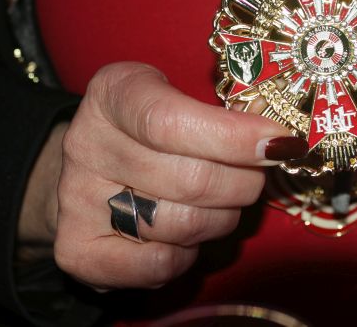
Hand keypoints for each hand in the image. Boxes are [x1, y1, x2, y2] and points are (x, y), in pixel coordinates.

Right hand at [17, 62, 306, 289]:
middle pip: (188, 179)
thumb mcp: (182, 98)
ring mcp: (76, 198)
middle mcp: (86, 143)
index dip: (232, 138)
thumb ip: (223, 115)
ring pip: (180, 224)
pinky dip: (189, 254)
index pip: (170, 121)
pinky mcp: (76, 250)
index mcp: (114, 92)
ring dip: (221, 219)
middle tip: (255, 179)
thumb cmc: (155, 129)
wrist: (96, 169)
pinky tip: (190, 235)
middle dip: (242, 184)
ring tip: (222, 205)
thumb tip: (280, 143)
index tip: (279, 145)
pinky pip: (157, 263)